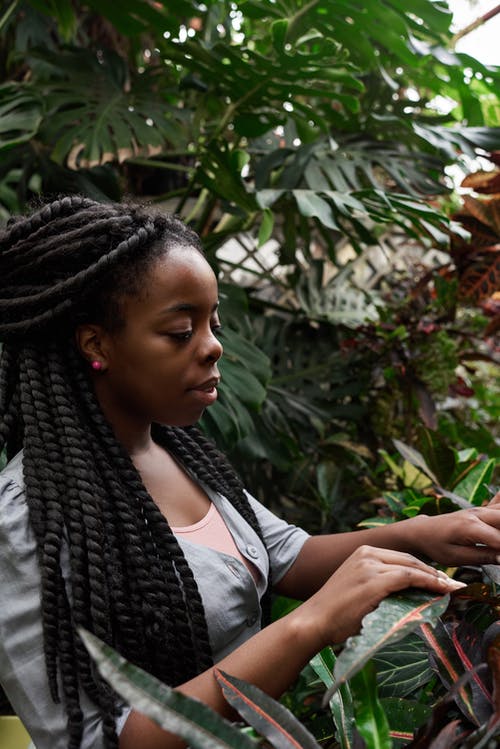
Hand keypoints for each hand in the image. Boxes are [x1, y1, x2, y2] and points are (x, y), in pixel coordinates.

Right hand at [301, 545, 463, 645]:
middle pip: (409, 559)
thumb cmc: (335, 613)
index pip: (400, 558)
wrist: (314, 620)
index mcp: (363, 553)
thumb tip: (409, 595)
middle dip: (432, 572)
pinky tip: (439, 591)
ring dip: (434, 579)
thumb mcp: (359, 589)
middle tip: (450, 584)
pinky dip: (427, 584)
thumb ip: (381, 586)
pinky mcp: (374, 580)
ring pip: (412, 567)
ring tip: (449, 589)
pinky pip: (409, 578)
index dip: (423, 569)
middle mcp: (367, 553)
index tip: (439, 580)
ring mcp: (370, 565)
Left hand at [407, 492, 499, 566]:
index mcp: (471, 527)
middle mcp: (478, 514)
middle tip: (498, 547)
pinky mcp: (481, 509)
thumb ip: (481, 557)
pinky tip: (498, 512)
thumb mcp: (455, 557)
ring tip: (495, 537)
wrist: (423, 530)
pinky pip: (498, 501)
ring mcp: (480, 509)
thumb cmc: (436, 545)